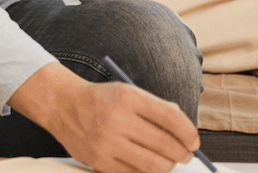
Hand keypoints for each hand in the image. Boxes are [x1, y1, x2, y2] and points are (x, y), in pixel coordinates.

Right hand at [12, 64, 198, 172]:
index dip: (189, 133)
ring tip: (167, 160)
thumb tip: (187, 135)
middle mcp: (116, 120)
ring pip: (154, 165)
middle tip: (185, 154)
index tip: (194, 141)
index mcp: (127, 97)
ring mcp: (107, 143)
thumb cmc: (103, 100)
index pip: (171, 118)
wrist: (62, 106)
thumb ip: (157, 109)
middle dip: (183, 153)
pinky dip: (146, 171)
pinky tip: (145, 162)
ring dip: (167, 165)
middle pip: (166, 145)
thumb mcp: (128, 93)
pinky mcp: (99, 162)